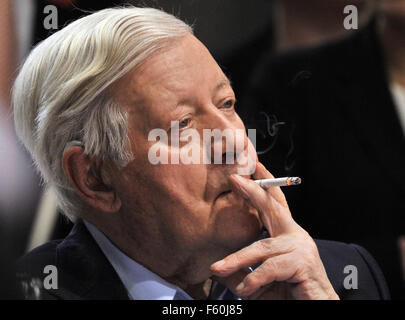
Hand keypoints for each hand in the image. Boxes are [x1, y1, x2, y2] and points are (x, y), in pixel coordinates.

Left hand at [210, 162, 338, 299]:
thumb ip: (239, 274)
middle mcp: (295, 236)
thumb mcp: (256, 284)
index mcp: (285, 236)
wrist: (316, 311)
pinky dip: (254, 279)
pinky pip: (271, 267)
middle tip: (235, 178)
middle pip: (273, 207)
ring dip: (237, 259)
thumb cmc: (288, 296)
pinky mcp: (303, 263)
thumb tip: (215, 269)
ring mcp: (301, 248)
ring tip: (217, 268)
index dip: (262, 186)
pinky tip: (245, 290)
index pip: (273, 205)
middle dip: (253, 190)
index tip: (248, 170)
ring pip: (262, 247)